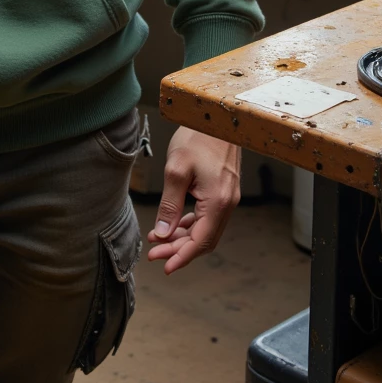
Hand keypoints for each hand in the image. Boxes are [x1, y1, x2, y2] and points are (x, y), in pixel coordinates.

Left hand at [146, 128, 241, 274]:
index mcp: (218, 202)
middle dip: (178, 249)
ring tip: (158, 240)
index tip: (164, 266)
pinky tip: (174, 224)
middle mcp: (227, 204)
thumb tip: (163, 233)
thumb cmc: (197, 137)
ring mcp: (227, 197)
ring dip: (183, 237)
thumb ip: (169, 204)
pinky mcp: (223, 190)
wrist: (217, 116)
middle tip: (154, 254)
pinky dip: (190, 223)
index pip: (200, 241)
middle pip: (203, 239)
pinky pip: (207, 216)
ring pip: (205, 229)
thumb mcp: (176, 170)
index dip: (181, 256)